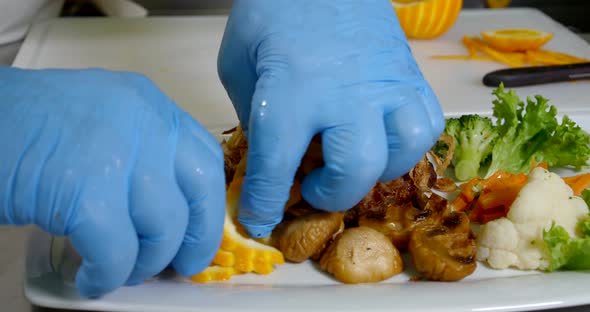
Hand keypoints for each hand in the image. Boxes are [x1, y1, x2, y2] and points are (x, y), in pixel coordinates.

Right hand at [0, 67, 224, 297]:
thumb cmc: (28, 128)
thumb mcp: (104, 122)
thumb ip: (143, 155)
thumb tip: (174, 216)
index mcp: (149, 104)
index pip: (207, 159)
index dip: (209, 207)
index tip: (198, 236)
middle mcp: (142, 121)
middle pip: (200, 192)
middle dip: (196, 239)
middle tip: (177, 267)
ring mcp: (115, 153)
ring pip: (163, 228)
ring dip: (144, 263)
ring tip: (120, 270)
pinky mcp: (83, 192)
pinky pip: (117, 252)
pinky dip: (107, 275)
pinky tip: (92, 279)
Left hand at [218, 0, 443, 237]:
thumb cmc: (272, 12)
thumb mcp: (239, 64)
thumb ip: (252, 116)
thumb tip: (269, 157)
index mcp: (290, 90)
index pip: (276, 167)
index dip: (265, 203)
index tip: (261, 220)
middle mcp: (343, 93)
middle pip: (354, 169)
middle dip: (331, 194)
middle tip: (314, 187)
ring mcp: (385, 83)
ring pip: (403, 150)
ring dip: (377, 170)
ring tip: (355, 161)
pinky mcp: (410, 73)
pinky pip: (427, 122)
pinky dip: (408, 142)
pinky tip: (383, 136)